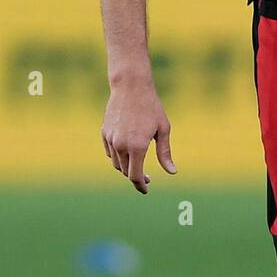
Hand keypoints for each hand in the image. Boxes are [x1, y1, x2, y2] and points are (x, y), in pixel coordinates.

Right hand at [101, 77, 175, 193]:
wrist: (130, 87)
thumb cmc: (151, 107)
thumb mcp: (163, 129)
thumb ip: (165, 153)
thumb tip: (172, 172)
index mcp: (137, 147)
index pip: (135, 176)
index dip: (141, 186)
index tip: (146, 189)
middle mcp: (121, 145)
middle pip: (125, 172)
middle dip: (136, 177)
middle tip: (148, 177)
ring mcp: (111, 139)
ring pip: (117, 163)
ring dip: (127, 168)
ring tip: (138, 165)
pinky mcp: (104, 132)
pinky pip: (110, 152)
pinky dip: (118, 157)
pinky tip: (128, 153)